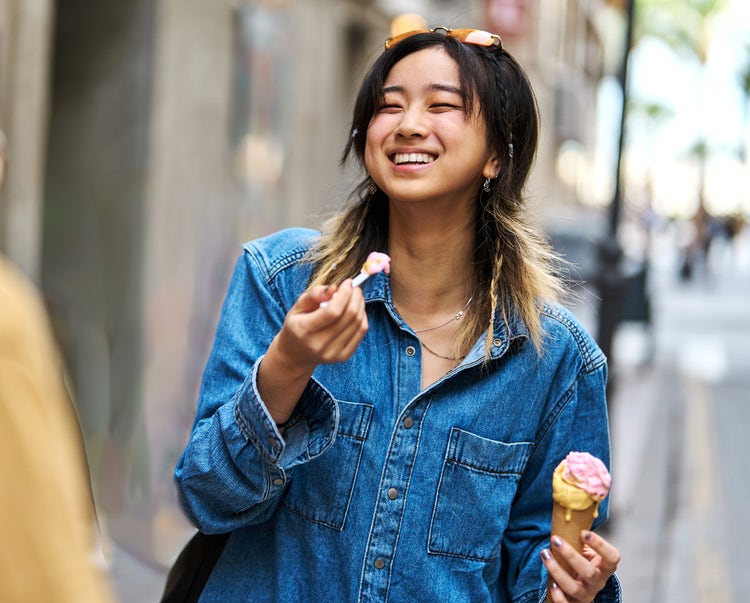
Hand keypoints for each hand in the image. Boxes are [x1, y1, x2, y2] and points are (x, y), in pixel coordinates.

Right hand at [259, 281, 367, 423]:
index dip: (345, 294)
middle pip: (348, 317)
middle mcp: (319, 345)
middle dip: (356, 297)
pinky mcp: (342, 357)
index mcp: (304, 332)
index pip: (333, 311)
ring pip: (357, 324)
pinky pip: (360, 334)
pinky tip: (355, 311)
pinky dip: (362, 319)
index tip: (347, 282)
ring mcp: (332, 354)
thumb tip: (333, 288)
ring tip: (354, 295)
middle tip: (354, 286)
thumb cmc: (295, 327)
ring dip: (360, 306)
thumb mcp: (296, 309)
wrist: (293, 357)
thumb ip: (313, 295)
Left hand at [541, 530, 619, 601]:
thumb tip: (569, 508)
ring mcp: (587, 594)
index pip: (612, 557)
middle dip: (570, 555)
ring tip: (545, 554)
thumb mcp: (587, 550)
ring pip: (574, 588)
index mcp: (605, 566)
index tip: (583, 532)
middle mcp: (598, 581)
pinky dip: (558, 596)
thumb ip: (582, 537)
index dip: (600, 545)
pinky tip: (551, 584)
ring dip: (557, 570)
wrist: (581, 585)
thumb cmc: (583, 561)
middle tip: (555, 539)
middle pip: (589, 572)